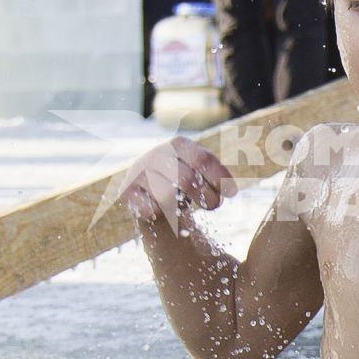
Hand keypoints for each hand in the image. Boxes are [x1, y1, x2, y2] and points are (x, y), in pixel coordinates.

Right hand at [115, 137, 236, 227]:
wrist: (152, 196)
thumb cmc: (185, 184)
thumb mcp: (202, 172)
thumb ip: (216, 174)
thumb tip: (232, 189)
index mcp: (179, 144)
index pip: (202, 160)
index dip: (219, 178)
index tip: (232, 194)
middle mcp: (157, 154)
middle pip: (186, 179)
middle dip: (206, 196)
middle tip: (215, 206)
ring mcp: (139, 171)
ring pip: (167, 194)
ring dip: (183, 207)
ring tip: (188, 209)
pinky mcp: (126, 191)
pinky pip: (148, 207)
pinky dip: (159, 213)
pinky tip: (161, 212)